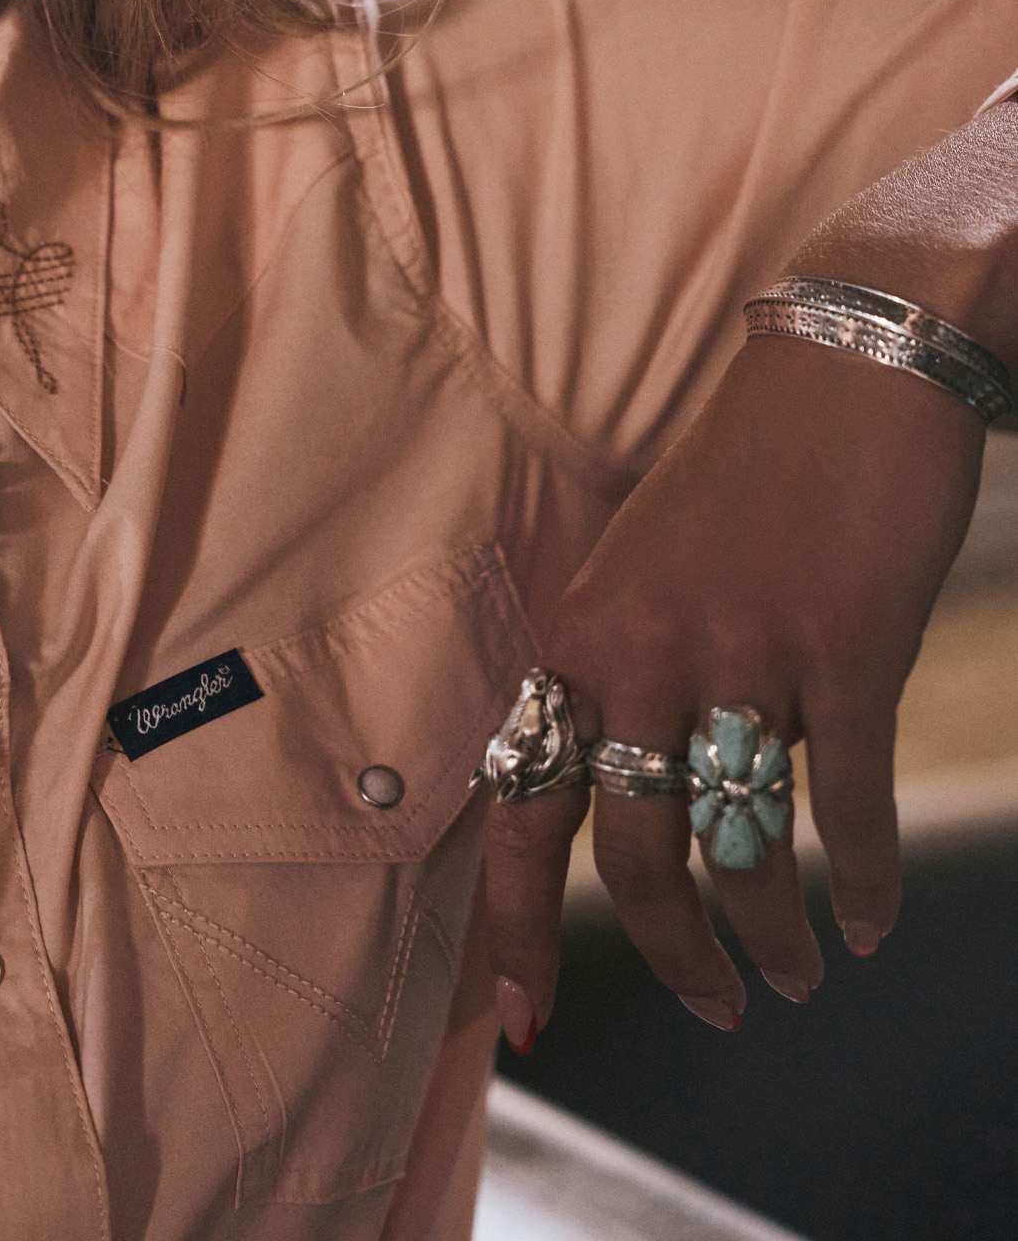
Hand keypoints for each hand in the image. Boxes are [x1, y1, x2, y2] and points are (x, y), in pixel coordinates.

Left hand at [479, 327, 986, 1046]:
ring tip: (793, 974)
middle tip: (711, 1003)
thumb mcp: (641, 564)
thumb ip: (618, 671)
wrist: (848, 367)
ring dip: (767, 934)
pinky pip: (844, 804)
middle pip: (630, 852)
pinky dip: (859, 881)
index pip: (523, 804)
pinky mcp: (845, 650)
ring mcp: (743, 651)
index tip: (522, 1017)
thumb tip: (616, 793)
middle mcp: (643, 648)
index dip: (515, 924)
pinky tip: (867, 922)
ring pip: (738, 846)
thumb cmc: (744, 475)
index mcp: (579, 631)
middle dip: (667, 953)